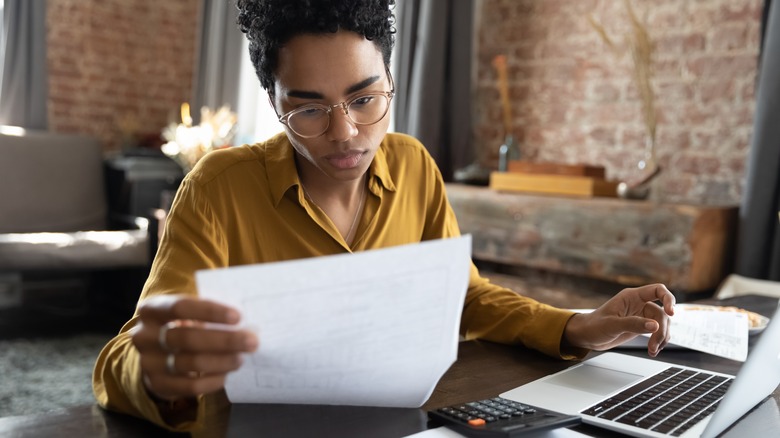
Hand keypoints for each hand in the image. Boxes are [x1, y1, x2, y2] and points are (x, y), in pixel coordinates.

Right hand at [131, 295, 258, 400]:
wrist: (155, 356)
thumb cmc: (180, 326)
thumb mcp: (187, 313)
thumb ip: (207, 313)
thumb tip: (245, 318)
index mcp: (151, 310)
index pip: (180, 307)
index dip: (210, 311)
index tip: (237, 317)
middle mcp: (144, 335)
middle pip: (188, 338)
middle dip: (224, 340)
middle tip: (251, 341)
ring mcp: (148, 362)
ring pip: (190, 363)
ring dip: (222, 361)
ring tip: (240, 358)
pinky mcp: (157, 384)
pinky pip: (190, 387)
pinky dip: (212, 380)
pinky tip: (226, 374)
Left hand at [563, 283, 674, 356]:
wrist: (587, 336)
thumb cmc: (594, 326)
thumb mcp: (612, 325)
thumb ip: (633, 324)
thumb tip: (654, 326)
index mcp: (631, 296)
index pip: (657, 290)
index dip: (668, 299)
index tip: (671, 313)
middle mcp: (639, 304)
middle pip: (662, 313)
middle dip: (661, 330)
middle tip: (654, 345)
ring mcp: (641, 315)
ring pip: (662, 324)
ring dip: (661, 338)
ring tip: (653, 350)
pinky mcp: (641, 326)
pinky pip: (657, 332)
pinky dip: (658, 341)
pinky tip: (653, 350)